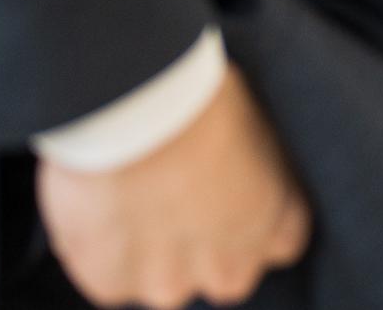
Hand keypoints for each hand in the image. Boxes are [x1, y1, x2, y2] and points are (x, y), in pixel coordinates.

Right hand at [37, 64, 310, 308]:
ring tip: (130, 198)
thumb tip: (233, 170)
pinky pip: (111, 277)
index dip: (255, 219)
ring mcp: (169, 282)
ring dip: (150, 255)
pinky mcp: (113, 285)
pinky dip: (103, 251)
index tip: (233, 196)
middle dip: (204, 249)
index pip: (282, 242)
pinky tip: (100, 207)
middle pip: (226, 274)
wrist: (131, 109)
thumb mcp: (252, 124)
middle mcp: (228, 265)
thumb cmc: (196, 97)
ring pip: (165, 282)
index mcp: (273, 220)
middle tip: (175, 200)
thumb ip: (248, 170)